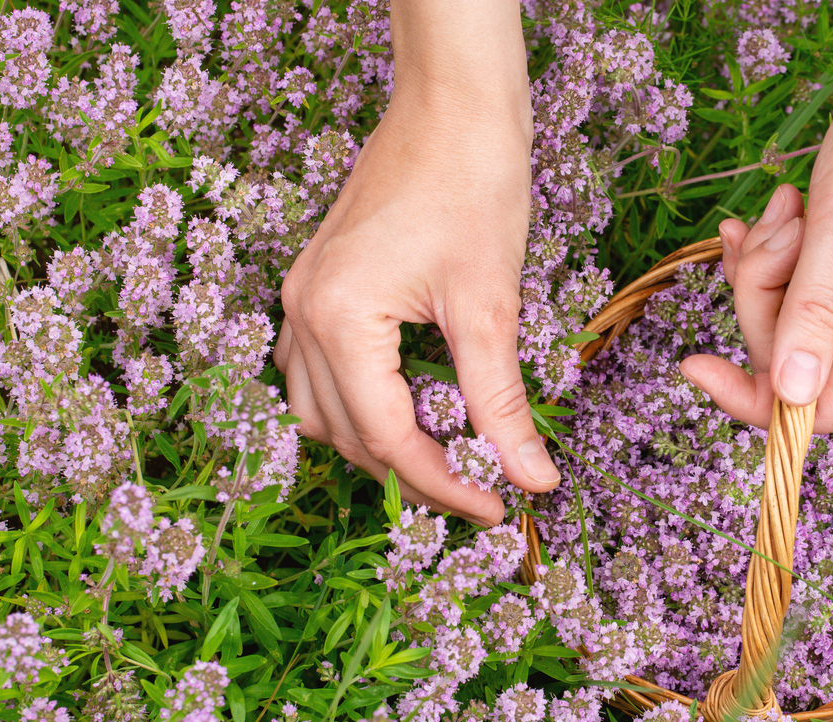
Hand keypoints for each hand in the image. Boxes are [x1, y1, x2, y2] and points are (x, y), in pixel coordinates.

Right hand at [274, 1, 559, 526]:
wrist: (452, 103)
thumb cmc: (474, 183)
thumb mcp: (491, 303)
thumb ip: (503, 402)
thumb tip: (531, 479)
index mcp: (339, 318)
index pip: (387, 437)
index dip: (444, 486)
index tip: (497, 508)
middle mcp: (302, 312)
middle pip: (346, 434)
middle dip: (412, 473)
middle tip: (478, 493)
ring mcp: (300, 296)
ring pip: (319, 411)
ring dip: (375, 446)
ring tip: (442, 463)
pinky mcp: (315, 284)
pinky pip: (316, 372)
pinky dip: (356, 406)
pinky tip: (405, 409)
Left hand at [681, 0, 832, 432]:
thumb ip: (816, 312)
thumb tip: (790, 398)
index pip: (817, 405)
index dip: (752, 397)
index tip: (693, 362)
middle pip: (784, 350)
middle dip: (758, 294)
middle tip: (776, 233)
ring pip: (778, 307)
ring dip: (765, 257)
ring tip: (790, 204)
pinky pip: (784, 271)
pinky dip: (769, 241)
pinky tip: (775, 204)